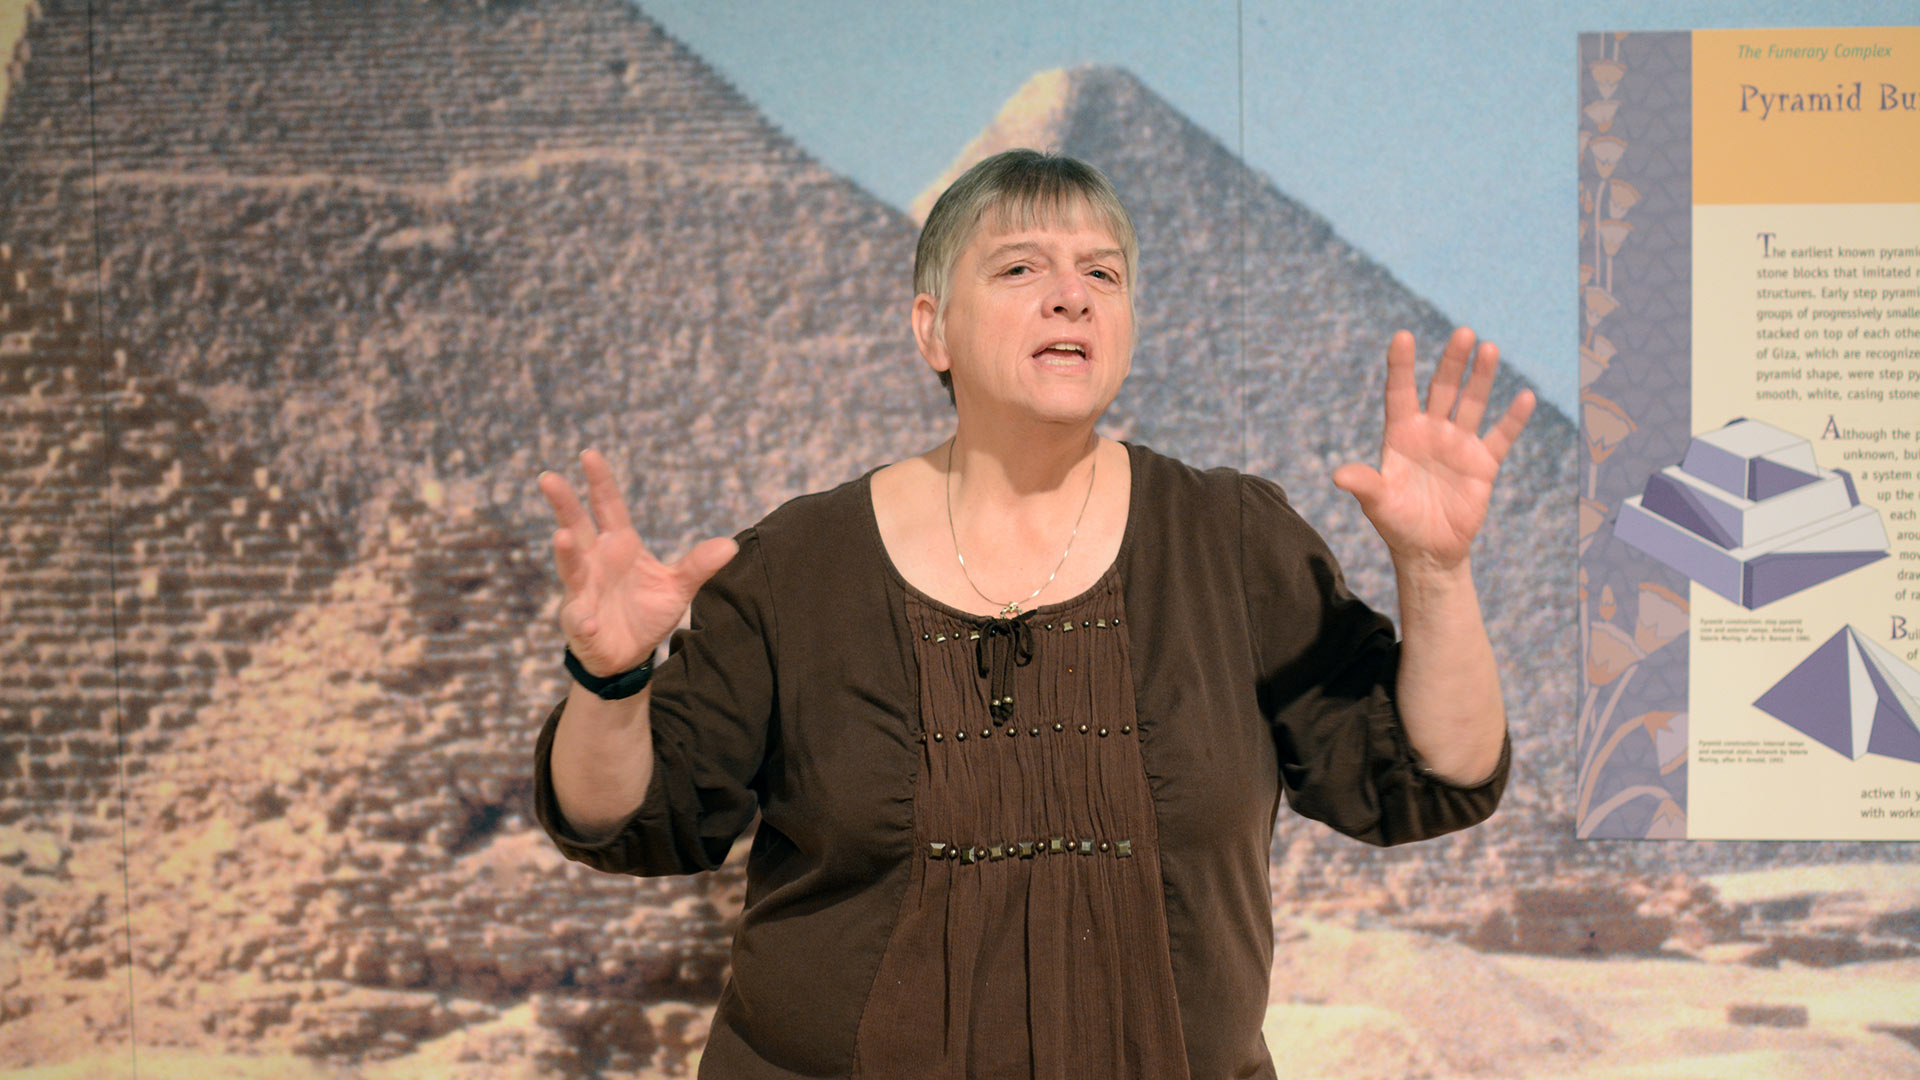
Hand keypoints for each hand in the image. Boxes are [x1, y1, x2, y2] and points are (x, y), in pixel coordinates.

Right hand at [537, 449, 737, 676]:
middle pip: (576, 526)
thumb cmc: (647, 612)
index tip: (589, 455)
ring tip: (561, 536)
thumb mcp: (678, 587)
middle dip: (563, 503)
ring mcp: (584, 590)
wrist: (630, 654)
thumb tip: (731, 545)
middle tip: (549, 478)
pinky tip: (589, 621)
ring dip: (565, 553)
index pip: (607, 506)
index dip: (599, 482)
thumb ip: (698, 565)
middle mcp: (595, 561)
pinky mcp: (581, 622)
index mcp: (619, 545)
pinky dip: (583, 619)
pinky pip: (579, 619)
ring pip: (571, 567)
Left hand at [1332, 328, 1534, 571]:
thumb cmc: (1396, 524)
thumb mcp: (1378, 504)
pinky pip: (1500, 436)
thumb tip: (1338, 475)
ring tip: (1489, 349)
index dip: (1401, 365)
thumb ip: (1365, 484)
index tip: (1402, 336)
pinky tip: (1525, 397)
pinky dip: (1513, 419)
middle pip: (1442, 388)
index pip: (1400, 392)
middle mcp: (1431, 432)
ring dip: (1481, 377)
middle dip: (1452, 362)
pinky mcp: (1483, 463)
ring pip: (1472, 403)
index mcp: (1400, 434)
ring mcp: (1458, 444)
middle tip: (1463, 333)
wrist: (1428, 551)